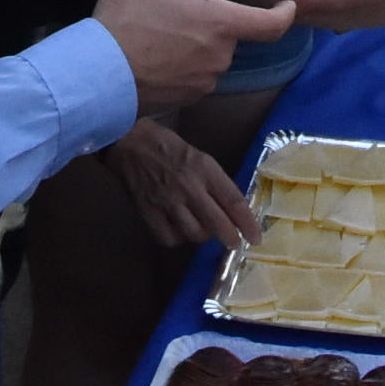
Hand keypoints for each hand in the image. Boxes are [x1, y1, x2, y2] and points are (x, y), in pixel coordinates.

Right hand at [93, 0, 298, 110]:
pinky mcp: (183, 100)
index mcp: (222, 22)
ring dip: (197, 44)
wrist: (97, 75)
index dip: (284, 13)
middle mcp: (221, 56)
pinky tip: (155, 55)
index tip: (288, 6)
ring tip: (162, 30)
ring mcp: (203, 82)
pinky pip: (193, 79)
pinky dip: (182, 67)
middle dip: (214, 19)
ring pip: (211, 57)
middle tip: (180, 7)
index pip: (272, 24)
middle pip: (231, 33)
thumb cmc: (129, 16)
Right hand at [101, 118, 260, 249]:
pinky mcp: (149, 213)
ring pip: (194, 234)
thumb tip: (233, 207)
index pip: (233, 201)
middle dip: (230, 238)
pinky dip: (177, 238)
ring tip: (202, 228)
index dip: (247, 223)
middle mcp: (189, 188)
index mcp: (204, 168)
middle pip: (217, 224)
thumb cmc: (167, 145)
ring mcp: (168, 203)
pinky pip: (170, 238)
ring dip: (202, 235)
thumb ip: (215, 181)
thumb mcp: (199, 156)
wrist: (128, 143)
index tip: (256, 237)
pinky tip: (179, 229)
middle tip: (234, 242)